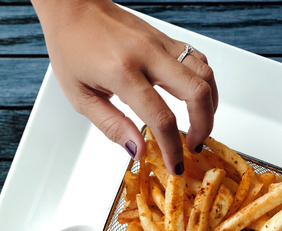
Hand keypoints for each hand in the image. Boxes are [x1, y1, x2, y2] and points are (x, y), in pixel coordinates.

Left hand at [31, 0, 217, 174]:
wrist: (74, 8)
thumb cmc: (72, 48)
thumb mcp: (81, 97)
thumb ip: (112, 126)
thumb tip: (138, 150)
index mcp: (122, 72)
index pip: (161, 117)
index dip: (172, 146)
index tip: (175, 163)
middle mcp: (147, 54)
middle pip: (197, 92)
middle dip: (204, 126)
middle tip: (194, 145)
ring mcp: (160, 43)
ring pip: (205, 73)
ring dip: (210, 105)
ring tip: (199, 126)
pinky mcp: (165, 38)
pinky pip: (197, 59)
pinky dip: (205, 83)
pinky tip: (196, 99)